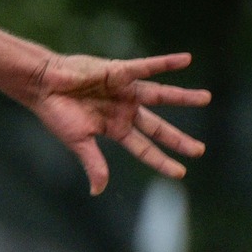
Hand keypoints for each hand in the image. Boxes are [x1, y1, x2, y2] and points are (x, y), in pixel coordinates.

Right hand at [24, 52, 210, 193]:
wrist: (44, 85)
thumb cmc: (57, 113)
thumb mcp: (79, 142)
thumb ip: (94, 164)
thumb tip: (98, 191)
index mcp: (115, 129)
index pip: (145, 148)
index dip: (162, 161)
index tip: (181, 173)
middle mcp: (125, 110)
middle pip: (158, 127)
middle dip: (179, 139)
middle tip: (200, 150)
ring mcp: (125, 90)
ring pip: (161, 95)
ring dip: (184, 97)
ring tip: (207, 98)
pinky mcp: (121, 71)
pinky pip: (148, 66)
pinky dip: (167, 63)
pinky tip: (187, 60)